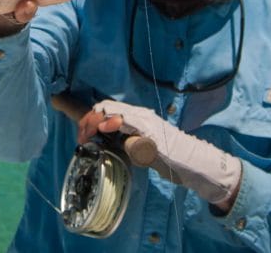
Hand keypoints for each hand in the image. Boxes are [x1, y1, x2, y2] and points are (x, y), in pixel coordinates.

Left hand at [81, 100, 242, 209]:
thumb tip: (104, 141)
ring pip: (115, 110)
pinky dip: (114, 122)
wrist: (189, 163)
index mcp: (135, 117)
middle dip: (89, 119)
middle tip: (81, 136)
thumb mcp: (137, 147)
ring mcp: (145, 120)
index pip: (107, 109)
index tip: (81, 135)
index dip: (90, 119)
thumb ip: (123, 141)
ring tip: (88, 132)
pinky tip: (105, 128)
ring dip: (97, 121)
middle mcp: (139, 114)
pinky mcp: (151, 130)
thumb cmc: (165, 157)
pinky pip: (130, 121)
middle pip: (107, 107)